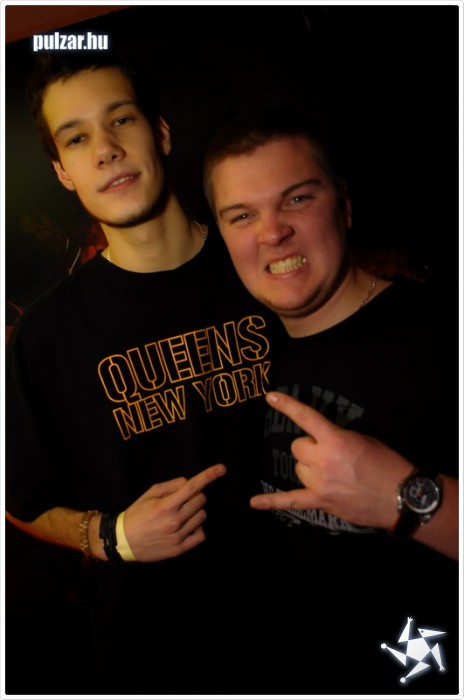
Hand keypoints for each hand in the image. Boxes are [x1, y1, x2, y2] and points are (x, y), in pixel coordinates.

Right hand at [123, 464, 225, 561]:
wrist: (124, 541)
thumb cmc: (137, 514)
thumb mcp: (150, 493)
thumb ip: (171, 485)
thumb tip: (189, 483)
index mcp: (167, 505)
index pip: (193, 486)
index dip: (209, 475)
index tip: (222, 468)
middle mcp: (174, 520)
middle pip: (201, 500)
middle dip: (195, 496)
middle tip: (182, 500)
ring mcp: (178, 536)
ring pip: (202, 516)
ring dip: (195, 512)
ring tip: (181, 514)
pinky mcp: (180, 549)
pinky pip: (201, 534)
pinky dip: (197, 528)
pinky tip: (186, 527)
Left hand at [250, 392, 413, 529]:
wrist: (401, 497)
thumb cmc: (387, 464)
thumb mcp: (364, 440)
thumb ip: (338, 438)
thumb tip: (323, 443)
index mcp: (335, 440)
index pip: (306, 418)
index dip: (287, 406)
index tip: (271, 397)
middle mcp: (323, 460)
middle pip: (298, 447)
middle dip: (310, 448)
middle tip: (330, 454)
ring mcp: (320, 483)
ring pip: (298, 469)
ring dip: (309, 468)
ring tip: (332, 474)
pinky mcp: (321, 502)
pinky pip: (290, 501)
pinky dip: (272, 501)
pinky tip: (254, 502)